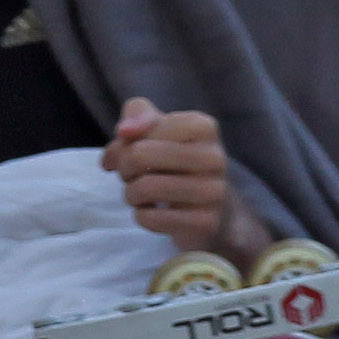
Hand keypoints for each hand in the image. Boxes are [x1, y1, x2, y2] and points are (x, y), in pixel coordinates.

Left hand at [100, 97, 266, 258]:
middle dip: (125, 169)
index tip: (135, 153)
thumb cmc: (174, 162)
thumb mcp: (156, 130)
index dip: (124, 144)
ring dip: (131, 195)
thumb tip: (125, 130)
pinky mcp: (206, 222)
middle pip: (137, 155)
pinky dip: (142, 216)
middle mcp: (214, 156)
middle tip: (133, 176)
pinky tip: (155, 213)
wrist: (210, 207)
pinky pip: (151, 218)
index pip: (140, 129)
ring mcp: (213, 191)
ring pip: (144, 188)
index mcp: (202, 126)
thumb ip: (137, 116)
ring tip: (141, 195)